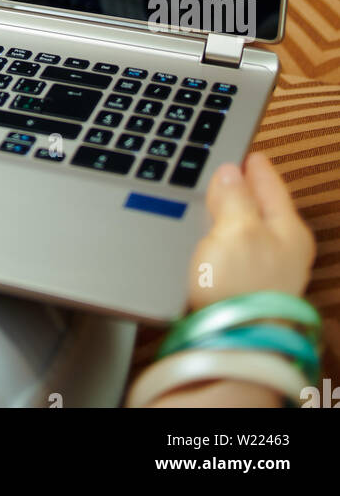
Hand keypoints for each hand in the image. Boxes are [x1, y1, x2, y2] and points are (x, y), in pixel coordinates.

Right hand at [188, 151, 315, 306]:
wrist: (231, 345)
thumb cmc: (239, 289)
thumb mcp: (237, 229)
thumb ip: (234, 196)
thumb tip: (230, 173)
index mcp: (288, 229)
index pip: (271, 184)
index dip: (254, 164)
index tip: (245, 150)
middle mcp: (282, 251)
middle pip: (260, 208)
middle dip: (242, 188)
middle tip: (224, 168)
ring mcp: (264, 273)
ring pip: (246, 230)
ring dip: (229, 213)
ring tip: (211, 198)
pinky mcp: (241, 290)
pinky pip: (232, 251)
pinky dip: (220, 238)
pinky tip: (206, 238)